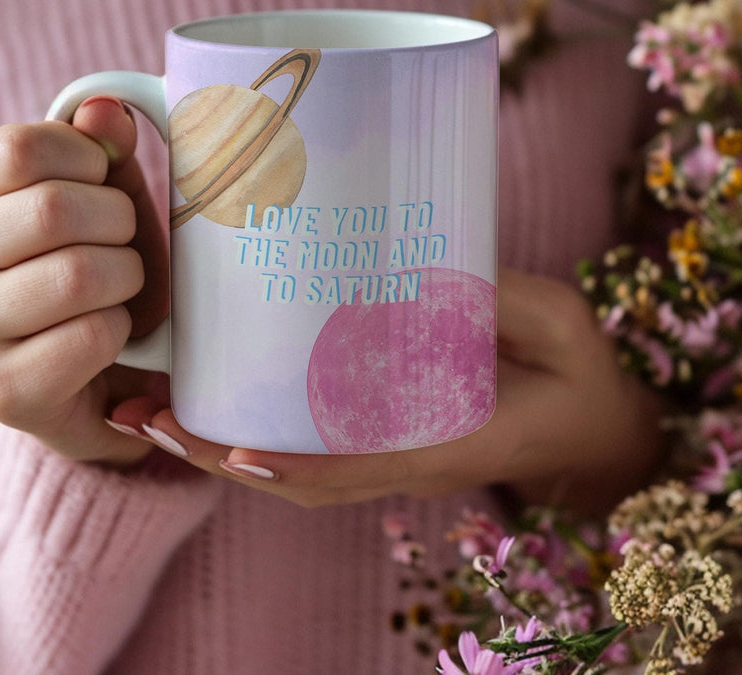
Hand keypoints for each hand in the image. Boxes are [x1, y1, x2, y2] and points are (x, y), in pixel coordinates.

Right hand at [0, 97, 168, 466]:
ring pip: (77, 275)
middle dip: (118, 222)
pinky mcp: (4, 391)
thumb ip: (105, 145)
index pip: (19, 147)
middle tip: (123, 243)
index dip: (87, 158)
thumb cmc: (99, 263)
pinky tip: (108, 336)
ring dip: (125, 280)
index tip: (102, 182)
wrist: (98, 374)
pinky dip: (120, 331)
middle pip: (52, 210)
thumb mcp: (107, 193)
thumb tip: (105, 110)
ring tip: (118, 290)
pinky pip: (90, 337)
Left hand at [106, 268, 662, 509]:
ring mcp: (392, 454)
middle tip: (141, 413)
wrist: (600, 428)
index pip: (354, 468)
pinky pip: (309, 447)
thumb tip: (426, 265)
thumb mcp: (557, 326)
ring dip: (216, 446)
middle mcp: (406, 459)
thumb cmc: (580, 375)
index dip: (291, 464)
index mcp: (447, 442)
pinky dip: (252, 433)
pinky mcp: (388, 436)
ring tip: (144, 407)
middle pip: (296, 477)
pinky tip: (207, 399)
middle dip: (216, 453)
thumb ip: (502, 298)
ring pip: (290, 469)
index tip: (233, 448)